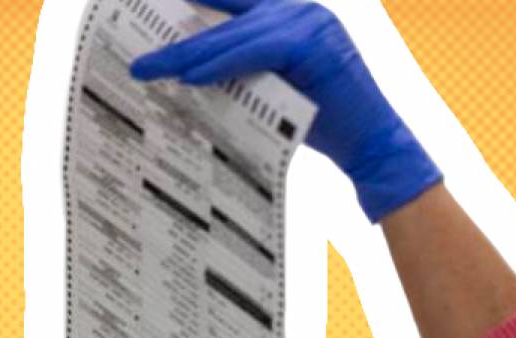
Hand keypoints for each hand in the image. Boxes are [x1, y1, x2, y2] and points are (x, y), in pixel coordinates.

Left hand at [129, 0, 441, 222]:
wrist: (373, 145)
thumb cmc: (328, 121)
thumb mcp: (277, 87)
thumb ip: (246, 69)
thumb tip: (192, 73)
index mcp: (295, 15)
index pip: (235, 0)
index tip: (157, 6)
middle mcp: (303, 10)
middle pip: (228, 16)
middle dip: (181, 37)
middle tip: (142, 56)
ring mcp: (310, 24)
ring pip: (235, 33)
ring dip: (189, 53)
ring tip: (152, 68)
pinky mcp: (311, 45)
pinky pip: (254, 51)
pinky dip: (220, 63)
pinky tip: (191, 76)